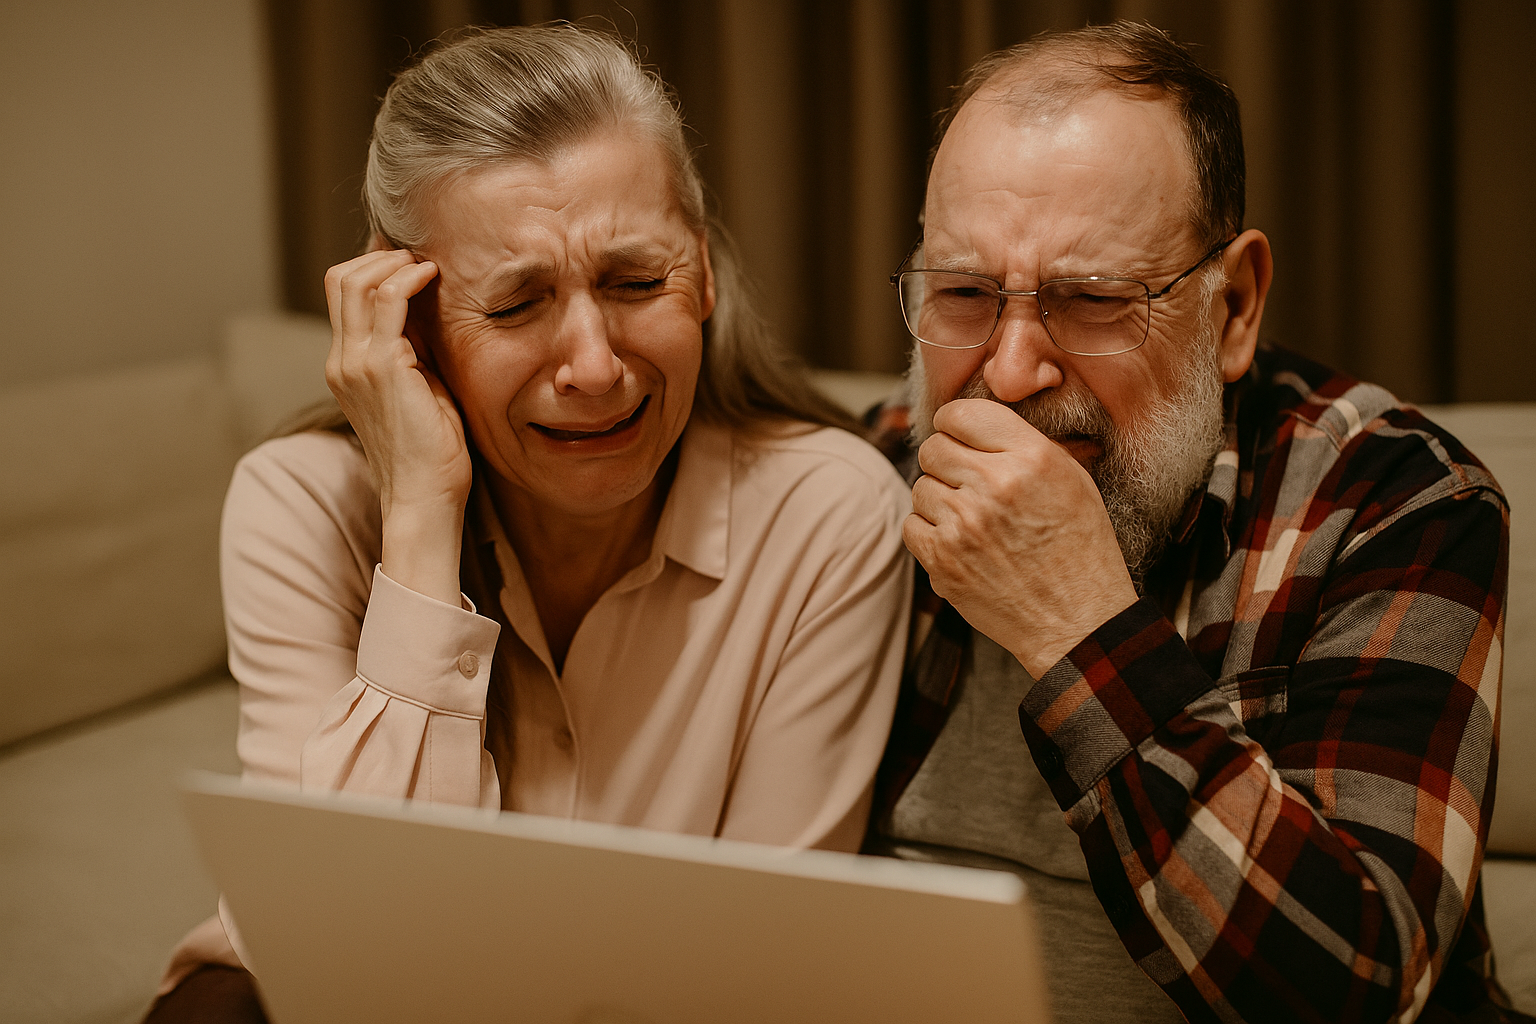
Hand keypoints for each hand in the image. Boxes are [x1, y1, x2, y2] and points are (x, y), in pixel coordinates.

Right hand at [324, 250, 469, 604]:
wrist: (424, 497)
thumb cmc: (432, 452)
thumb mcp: (421, 389)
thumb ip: (414, 352)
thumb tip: (429, 314)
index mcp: (346, 366)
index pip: (343, 295)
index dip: (375, 266)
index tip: (413, 260)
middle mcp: (341, 361)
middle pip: (341, 278)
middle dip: (382, 256)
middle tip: (422, 258)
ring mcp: (355, 363)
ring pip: (358, 281)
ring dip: (396, 263)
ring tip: (430, 266)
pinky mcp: (381, 368)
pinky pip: (387, 300)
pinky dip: (409, 278)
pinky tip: (435, 276)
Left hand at [903, 399, 1138, 677]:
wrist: (1077, 621)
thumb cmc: (1080, 549)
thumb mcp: (1072, 480)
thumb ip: (1022, 445)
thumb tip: (974, 424)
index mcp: (1031, 457)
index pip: (961, 413)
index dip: (957, 425)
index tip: (962, 439)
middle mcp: (994, 484)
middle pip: (933, 448)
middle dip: (947, 462)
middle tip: (968, 484)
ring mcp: (963, 524)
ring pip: (920, 487)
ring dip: (940, 500)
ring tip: (973, 520)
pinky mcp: (942, 559)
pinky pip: (912, 524)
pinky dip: (930, 532)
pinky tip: (960, 542)